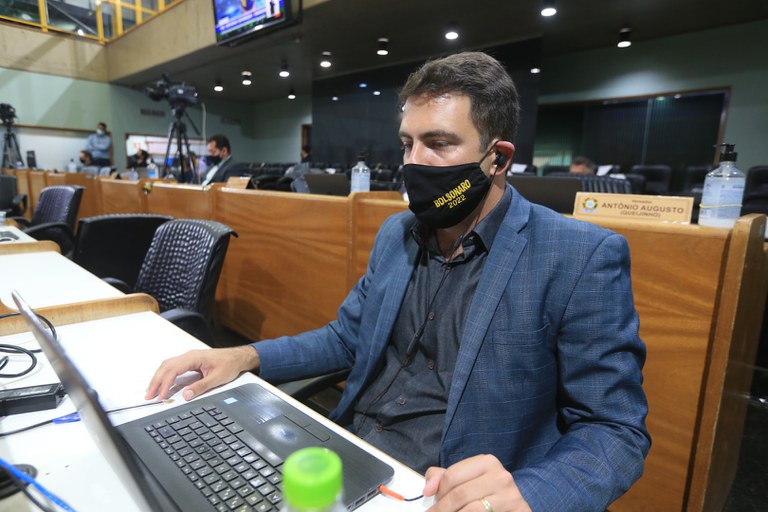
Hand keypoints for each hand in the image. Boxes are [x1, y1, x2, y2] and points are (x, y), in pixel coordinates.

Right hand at [145, 345, 259, 400]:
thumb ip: (201, 387)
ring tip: (151, 391)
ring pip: (167, 366)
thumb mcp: (217, 378)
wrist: (237, 357)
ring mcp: (189, 357)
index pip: (173, 370)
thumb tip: (186, 395)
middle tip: (149, 396)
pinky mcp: (190, 361)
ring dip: (158, 378)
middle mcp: (189, 355)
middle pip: (166, 367)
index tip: (161, 396)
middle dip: (156, 381)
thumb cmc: (229, 365)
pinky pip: (173, 366)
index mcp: (194, 358)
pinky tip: (162, 383)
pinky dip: (164, 375)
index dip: (165, 384)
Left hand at [424, 454, 530, 511]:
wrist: (516, 506)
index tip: (431, 503)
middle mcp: (501, 476)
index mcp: (487, 462)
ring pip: (470, 510)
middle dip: (441, 508)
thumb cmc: (486, 492)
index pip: (452, 476)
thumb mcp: (467, 479)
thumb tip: (428, 489)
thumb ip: (443, 477)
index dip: (438, 492)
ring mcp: (510, 497)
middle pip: (459, 494)